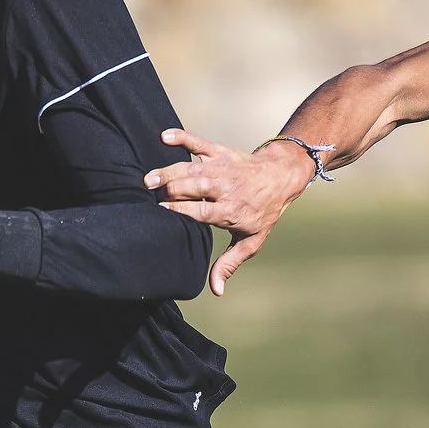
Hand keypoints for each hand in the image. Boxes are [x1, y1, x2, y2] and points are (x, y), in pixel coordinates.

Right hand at [143, 130, 316, 293]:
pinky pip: (199, 143)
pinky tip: (164, 137)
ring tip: (148, 179)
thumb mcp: (251, 241)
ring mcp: (222, 168)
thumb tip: (215, 291)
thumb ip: (230, 263)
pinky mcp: (220, 152)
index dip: (181, 209)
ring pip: (192, 167)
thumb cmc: (263, 213)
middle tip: (148, 193)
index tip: (160, 211)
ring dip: (169, 171)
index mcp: (232, 211)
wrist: (280, 177)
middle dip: (170, 189)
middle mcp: (226, 188)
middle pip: (194, 186)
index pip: (202, 210)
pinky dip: (182, 138)